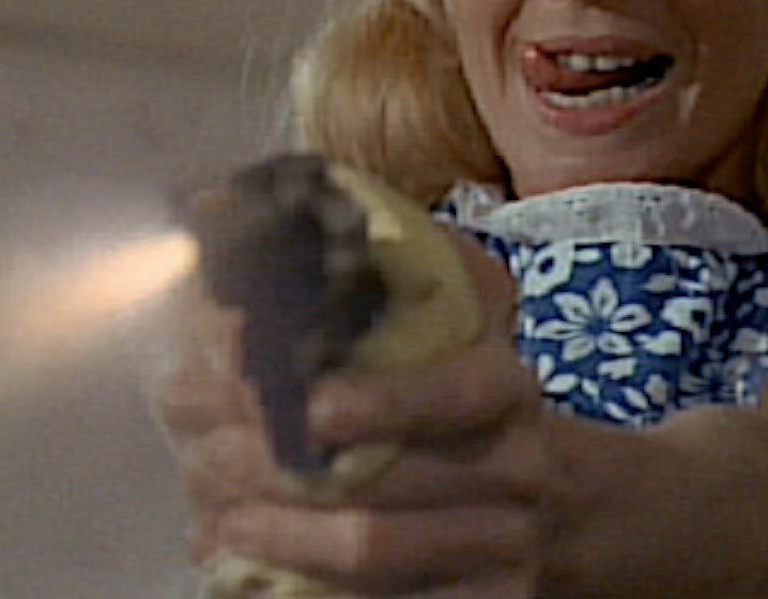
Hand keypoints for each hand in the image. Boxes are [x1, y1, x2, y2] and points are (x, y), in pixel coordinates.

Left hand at [157, 232, 550, 596]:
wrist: (567, 504)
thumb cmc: (468, 400)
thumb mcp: (451, 323)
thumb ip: (368, 269)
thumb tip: (217, 207)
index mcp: (502, 381)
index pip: (450, 392)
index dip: (379, 401)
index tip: (304, 402)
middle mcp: (515, 463)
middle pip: (385, 484)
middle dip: (275, 469)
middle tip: (200, 455)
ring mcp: (506, 544)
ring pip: (377, 551)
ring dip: (279, 536)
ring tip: (214, 520)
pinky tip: (252, 583)